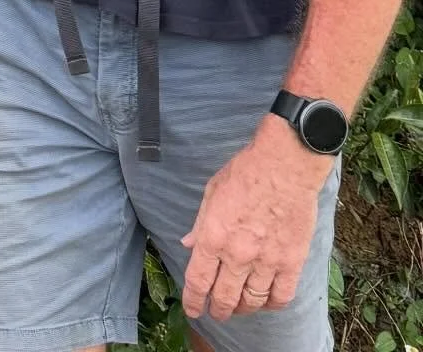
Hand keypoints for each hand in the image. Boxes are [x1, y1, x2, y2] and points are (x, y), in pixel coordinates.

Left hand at [180, 117, 330, 321]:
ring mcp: (266, 261)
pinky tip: (266, 300)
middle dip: (218, 310)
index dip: (193, 300)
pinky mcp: (292, 262)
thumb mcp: (212, 192)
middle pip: (225, 297)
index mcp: (213, 236)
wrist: (284, 165)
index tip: (192, 309)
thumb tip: (188, 244)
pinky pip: (281, 297)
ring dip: (243, 308)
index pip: (198, 281)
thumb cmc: (245, 173)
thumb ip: (200, 223)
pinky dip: (271, 304)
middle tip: (216, 312)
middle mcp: (237, 255)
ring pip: (252, 301)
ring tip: (239, 307)